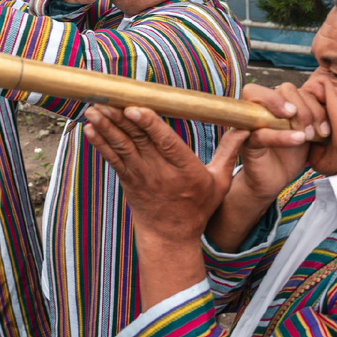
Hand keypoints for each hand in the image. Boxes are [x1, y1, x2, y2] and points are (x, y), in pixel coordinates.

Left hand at [83, 105, 245, 245]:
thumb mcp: (220, 181)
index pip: (165, 142)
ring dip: (105, 128)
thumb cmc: (197, 207)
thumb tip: (245, 127)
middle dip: (120, 119)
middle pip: (138, 140)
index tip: (135, 108)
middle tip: (106, 99)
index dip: (149, 124)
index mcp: (184, 170)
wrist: (170, 237)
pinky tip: (90, 128)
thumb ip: (229, 151)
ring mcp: (140, 176)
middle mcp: (159, 172)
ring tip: (93, 109)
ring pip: (121, 147)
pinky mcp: (127, 180)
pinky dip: (100, 143)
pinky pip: (111, 158)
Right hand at [205, 83, 326, 249]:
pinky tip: (299, 140)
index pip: (289, 87)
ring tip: (308, 135)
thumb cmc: (290, 154)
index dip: (308, 99)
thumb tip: (330, 102)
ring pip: (268, 105)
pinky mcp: (247, 143)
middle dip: (304, 107)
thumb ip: (312, 115)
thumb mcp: (305, 131)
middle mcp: (261, 108)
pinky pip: (262, 134)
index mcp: (276, 103)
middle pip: (280, 89)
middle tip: (313, 129)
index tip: (321, 121)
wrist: (275, 181)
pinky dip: (282, 135)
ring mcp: (251, 124)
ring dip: (294, 117)